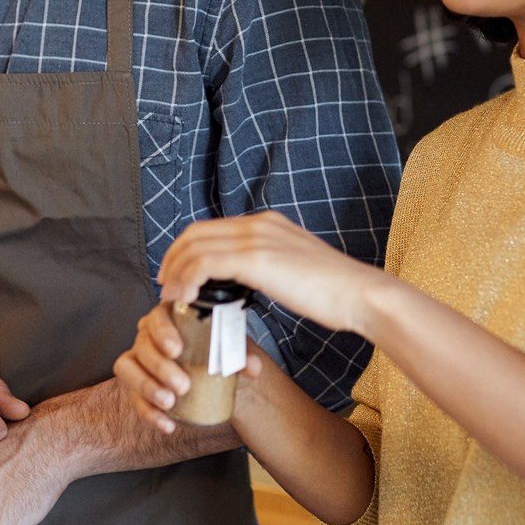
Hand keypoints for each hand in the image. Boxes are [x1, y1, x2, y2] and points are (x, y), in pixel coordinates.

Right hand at [114, 302, 261, 436]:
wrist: (216, 375)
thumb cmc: (217, 351)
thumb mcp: (231, 350)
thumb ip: (242, 354)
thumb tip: (251, 367)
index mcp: (170, 318)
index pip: (157, 316)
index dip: (162, 331)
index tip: (177, 350)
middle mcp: (149, 336)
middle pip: (142, 345)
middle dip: (159, 367)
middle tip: (182, 385)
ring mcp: (138, 360)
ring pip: (127, 369)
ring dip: (147, 387)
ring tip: (170, 403)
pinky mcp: (135, 385)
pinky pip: (133, 398)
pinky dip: (149, 413)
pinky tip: (168, 424)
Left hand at [156, 211, 380, 336]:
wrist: (360, 294)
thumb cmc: (334, 292)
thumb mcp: (295, 270)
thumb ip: (269, 267)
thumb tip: (248, 282)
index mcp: (267, 224)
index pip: (212, 228)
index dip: (187, 250)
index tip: (178, 275)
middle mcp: (259, 225)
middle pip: (196, 232)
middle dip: (173, 258)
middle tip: (165, 285)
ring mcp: (257, 239)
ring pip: (195, 247)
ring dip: (176, 273)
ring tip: (171, 298)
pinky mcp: (256, 259)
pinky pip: (205, 264)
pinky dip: (188, 281)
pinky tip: (186, 300)